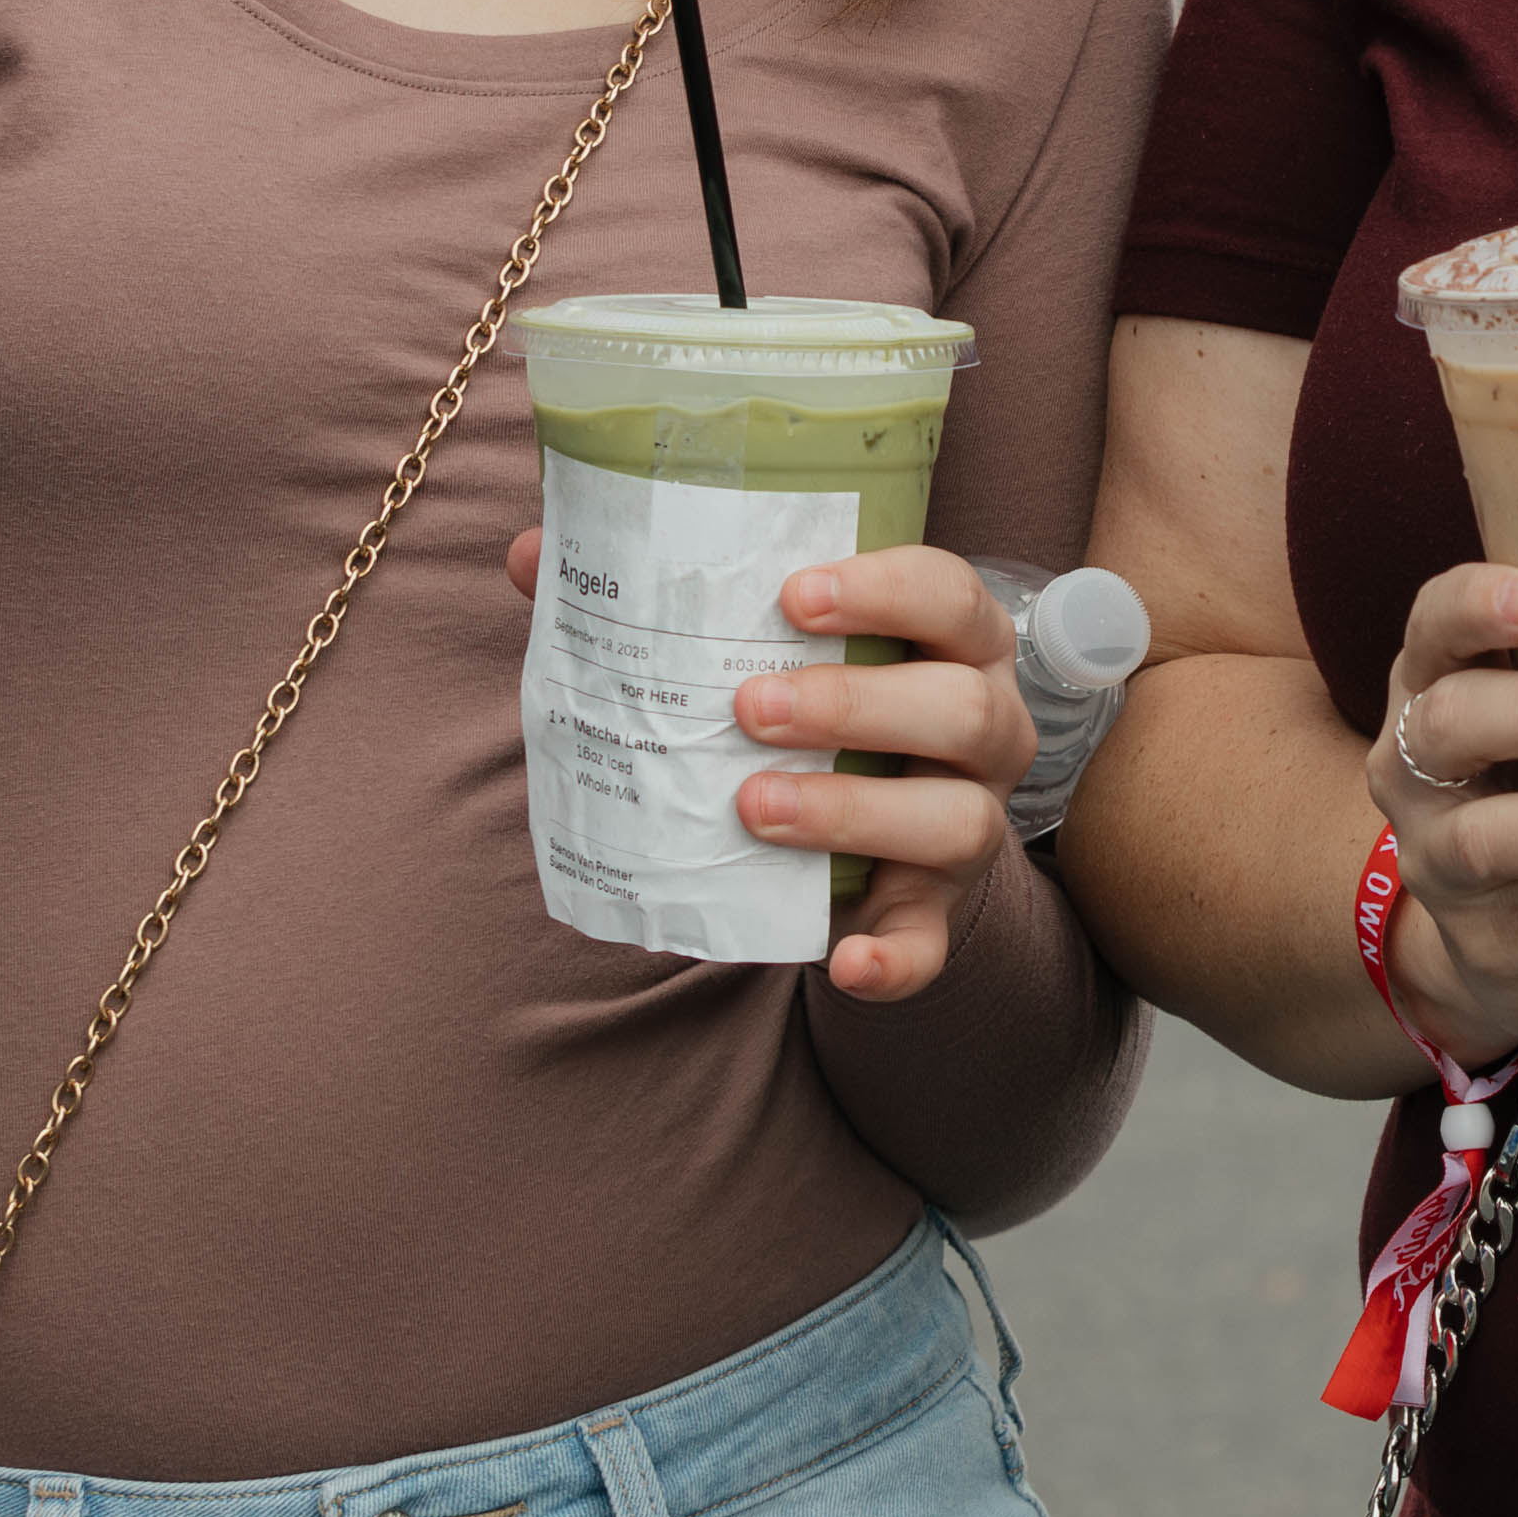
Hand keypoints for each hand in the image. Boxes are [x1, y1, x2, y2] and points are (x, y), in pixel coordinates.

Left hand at [494, 532, 1032, 1003]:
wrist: (860, 834)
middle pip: (960, 707)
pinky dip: (895, 959)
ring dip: (854, 814)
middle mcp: (987, 726)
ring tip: (751, 807)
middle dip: (855, 703)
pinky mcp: (936, 912)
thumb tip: (531, 554)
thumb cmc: (813, 711)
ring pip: (957, 819)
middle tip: (747, 707)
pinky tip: (843, 962)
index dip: (887, 588)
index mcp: (954, 643)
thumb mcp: (764, 648)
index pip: (950, 594)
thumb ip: (665, 600)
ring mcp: (970, 823)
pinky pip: (932, 943)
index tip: (794, 594)